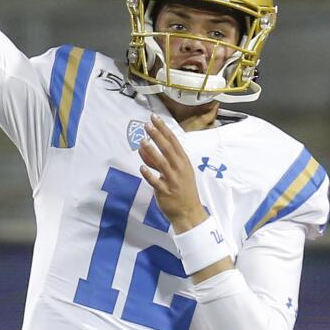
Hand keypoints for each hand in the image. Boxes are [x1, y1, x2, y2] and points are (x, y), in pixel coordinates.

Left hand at [138, 115, 207, 232]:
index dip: (163, 129)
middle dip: (157, 136)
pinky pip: (156, 181)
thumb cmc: (182, 189)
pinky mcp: (165, 191)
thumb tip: (143, 147)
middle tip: (147, 124)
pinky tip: (141, 168)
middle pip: (168, 148)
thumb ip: (157, 160)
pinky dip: (149, 174)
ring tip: (142, 141)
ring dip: (152, 152)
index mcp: (183, 161)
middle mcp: (179, 168)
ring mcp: (172, 179)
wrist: (189, 211)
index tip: (154, 118)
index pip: (173, 141)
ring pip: (162, 163)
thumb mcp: (175, 171)